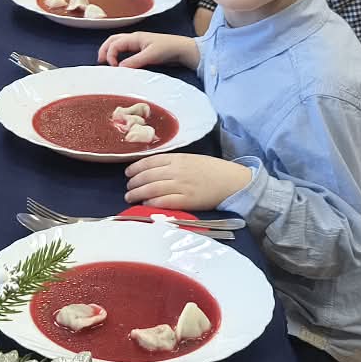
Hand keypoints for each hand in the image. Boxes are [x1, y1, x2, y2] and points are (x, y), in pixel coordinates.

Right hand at [97, 32, 194, 68]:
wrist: (182, 50)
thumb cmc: (168, 49)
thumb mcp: (150, 56)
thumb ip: (134, 61)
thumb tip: (119, 68)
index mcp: (134, 38)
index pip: (114, 44)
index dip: (110, 55)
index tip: (114, 68)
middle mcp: (134, 39)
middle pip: (113, 40)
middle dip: (104, 49)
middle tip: (100, 61)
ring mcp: (138, 44)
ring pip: (118, 44)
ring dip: (110, 51)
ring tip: (105, 61)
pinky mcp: (142, 50)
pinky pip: (125, 50)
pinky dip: (118, 54)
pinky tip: (119, 63)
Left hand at [125, 152, 251, 210]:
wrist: (233, 181)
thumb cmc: (213, 170)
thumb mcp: (192, 159)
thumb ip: (174, 163)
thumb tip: (154, 169)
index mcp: (178, 159)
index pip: (150, 161)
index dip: (136, 167)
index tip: (128, 173)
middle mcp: (177, 171)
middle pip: (148, 175)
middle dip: (134, 182)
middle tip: (127, 187)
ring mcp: (182, 185)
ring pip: (153, 188)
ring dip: (138, 193)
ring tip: (130, 197)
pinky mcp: (188, 200)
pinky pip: (165, 201)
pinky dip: (152, 202)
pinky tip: (146, 203)